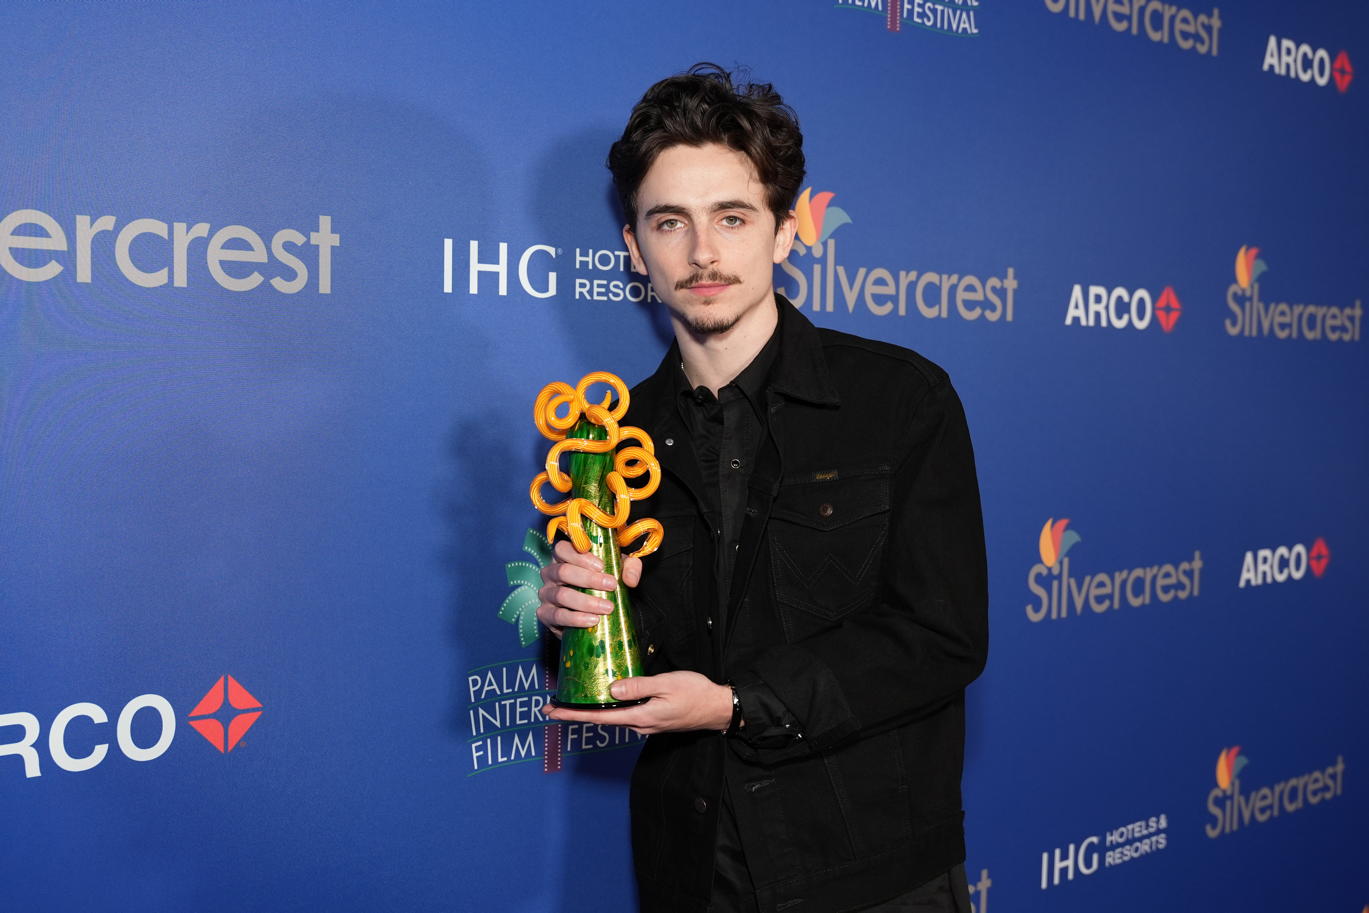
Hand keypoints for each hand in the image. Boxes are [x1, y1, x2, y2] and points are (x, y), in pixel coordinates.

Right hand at [536, 539, 642, 637]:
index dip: (581, 556)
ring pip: (561, 594)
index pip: (563, 548)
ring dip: (586, 601)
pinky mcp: (545, 615)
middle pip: (563, 571)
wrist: (593, 616)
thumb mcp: (617, 570)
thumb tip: (630, 580)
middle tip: (611, 585)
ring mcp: (546, 594)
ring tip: (607, 607)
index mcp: (564, 558)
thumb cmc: (601, 586)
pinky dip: (576, 618)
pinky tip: (593, 620)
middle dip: (589, 579)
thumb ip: (629, 568)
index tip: (602, 566)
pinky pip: (557, 616)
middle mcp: (551, 573)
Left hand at [543, 671, 732, 734]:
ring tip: (572, 701)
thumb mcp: (667, 684)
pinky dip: (608, 707)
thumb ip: (638, 687)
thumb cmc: (695, 694)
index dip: (574, 714)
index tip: (553, 711)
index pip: (599, 716)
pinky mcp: (652, 718)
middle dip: (575, 713)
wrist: (718, 708)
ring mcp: (645, 723)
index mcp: (640, 717)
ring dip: (590, 710)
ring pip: (612, 717)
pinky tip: (603, 698)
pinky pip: (624, 714)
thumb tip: (611, 689)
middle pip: (600, 719)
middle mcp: (639, 724)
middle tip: (552, 706)